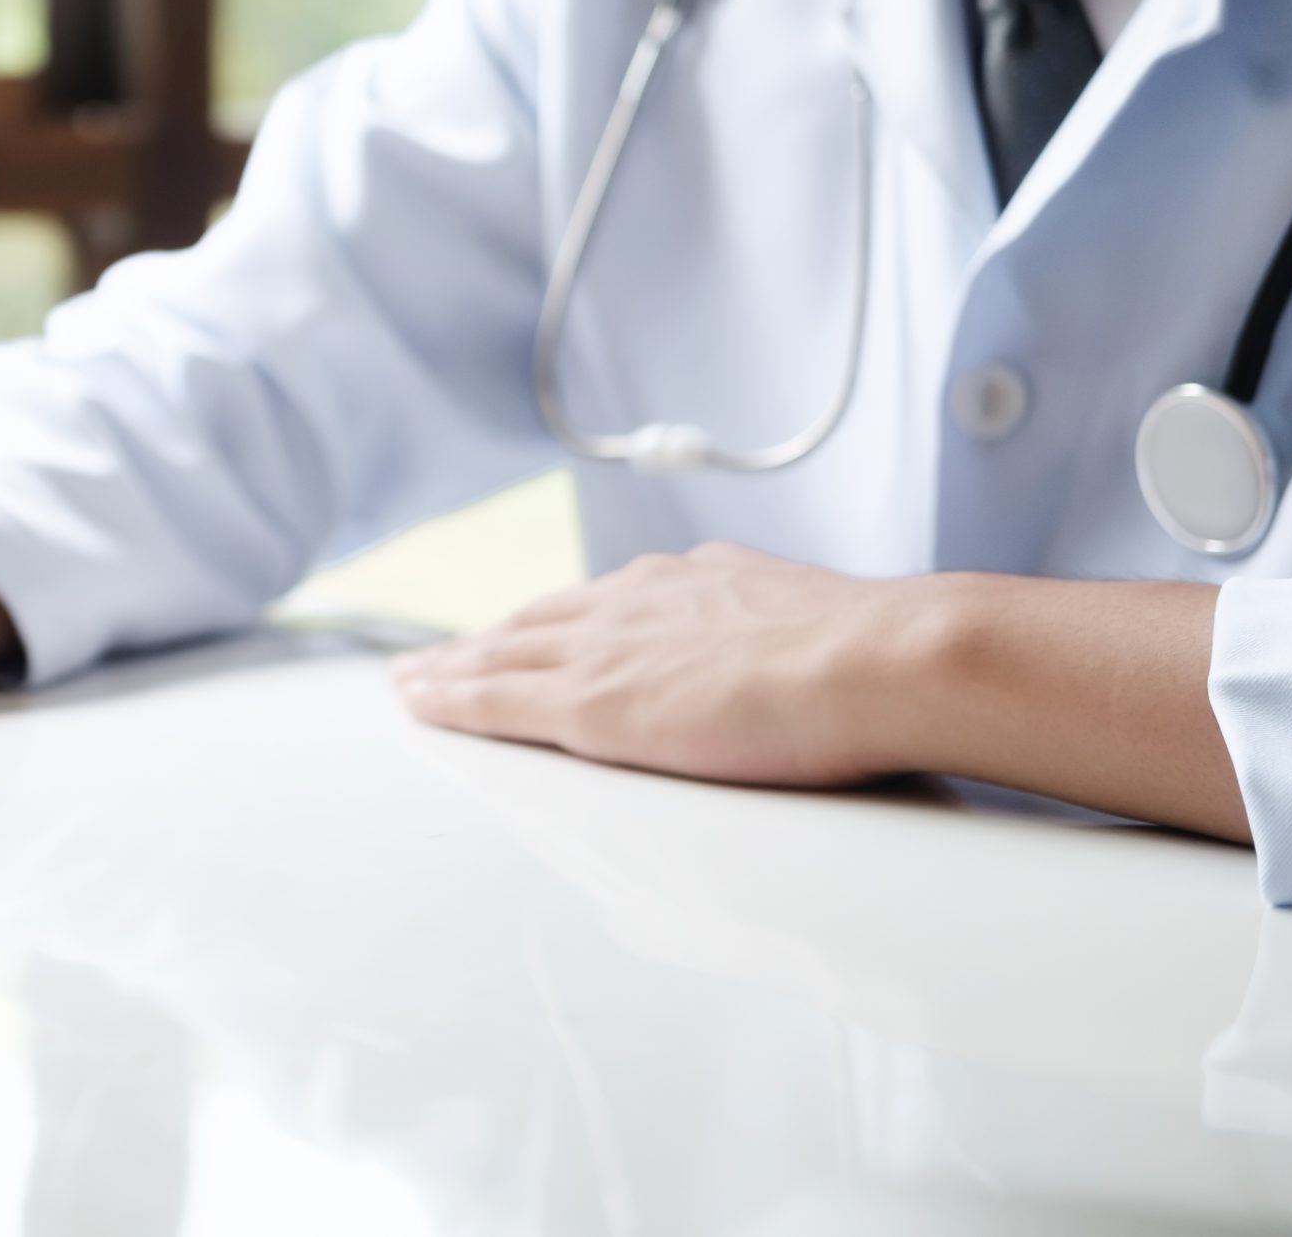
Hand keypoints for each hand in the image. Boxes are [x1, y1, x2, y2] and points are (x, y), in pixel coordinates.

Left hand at [390, 543, 941, 787]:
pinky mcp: (589, 706)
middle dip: (485, 640)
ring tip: (411, 680)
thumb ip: (777, 634)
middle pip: (535, 623)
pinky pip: (495, 702)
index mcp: (690, 585)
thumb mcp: (812, 624)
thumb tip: (791, 652)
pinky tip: (417, 704)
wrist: (880, 660)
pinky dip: (449, 701)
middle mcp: (634, 604)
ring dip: (451, 668)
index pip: (601, 605)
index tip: (524, 631)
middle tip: (439, 655)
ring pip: (502, 657)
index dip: (553, 622)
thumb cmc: (873, 657)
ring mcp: (606, 652)